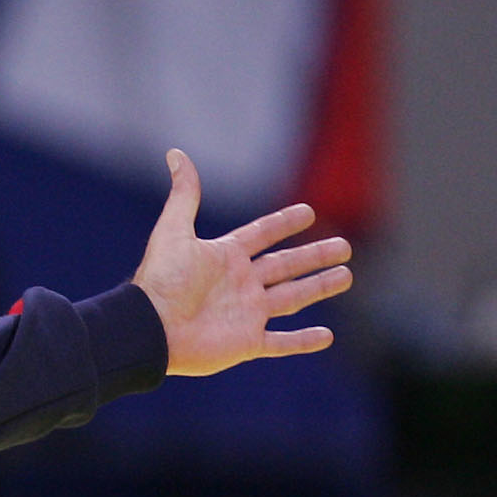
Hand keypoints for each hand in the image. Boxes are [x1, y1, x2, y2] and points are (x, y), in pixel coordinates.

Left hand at [132, 150, 352, 377]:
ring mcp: (246, 314)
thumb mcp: (173, 231)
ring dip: (319, 287)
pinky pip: (281, 343)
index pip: (261, 235)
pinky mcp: (246, 343)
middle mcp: (239, 284)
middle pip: (286, 266)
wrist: (150, 329)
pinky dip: (303, 341)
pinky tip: (327, 337)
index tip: (308, 212)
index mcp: (224, 257)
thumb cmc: (161, 280)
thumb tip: (175, 153)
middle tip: (345, 246)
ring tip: (346, 275)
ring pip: (293, 298)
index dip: (283, 223)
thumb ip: (184, 195)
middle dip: (314, 256)